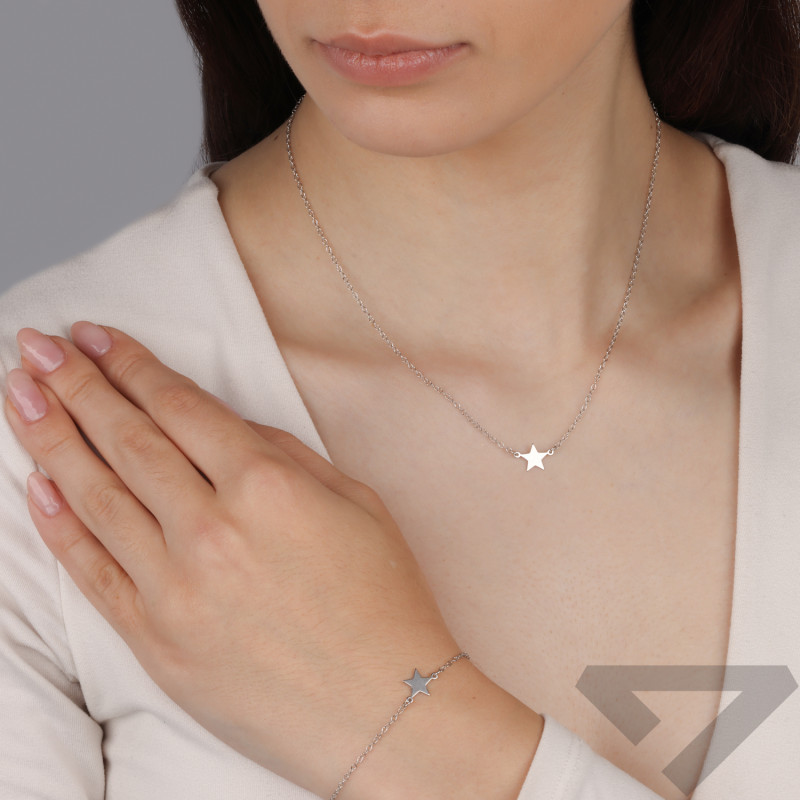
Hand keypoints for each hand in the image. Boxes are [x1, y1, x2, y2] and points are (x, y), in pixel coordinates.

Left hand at [3, 322, 465, 796]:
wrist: (387, 709)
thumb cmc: (383, 599)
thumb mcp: (356, 502)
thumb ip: (284, 455)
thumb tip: (222, 426)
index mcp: (267, 487)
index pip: (179, 408)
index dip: (129, 365)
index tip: (92, 336)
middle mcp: (212, 530)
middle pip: (127, 441)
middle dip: (75, 385)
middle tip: (35, 348)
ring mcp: (176, 589)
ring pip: (95, 499)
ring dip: (50, 440)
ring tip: (19, 396)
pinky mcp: (157, 643)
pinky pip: (94, 574)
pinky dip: (59, 527)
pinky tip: (34, 487)